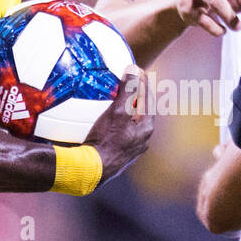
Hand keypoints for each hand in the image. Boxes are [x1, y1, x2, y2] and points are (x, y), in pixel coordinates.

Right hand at [85, 66, 153, 181]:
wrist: (91, 170)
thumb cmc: (106, 140)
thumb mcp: (117, 111)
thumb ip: (128, 90)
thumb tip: (134, 69)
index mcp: (146, 129)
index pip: (149, 101)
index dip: (144, 85)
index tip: (138, 73)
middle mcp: (141, 141)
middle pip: (141, 113)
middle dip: (136, 98)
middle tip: (127, 85)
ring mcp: (130, 150)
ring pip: (130, 125)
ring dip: (125, 112)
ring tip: (114, 101)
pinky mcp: (118, 156)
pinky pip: (119, 134)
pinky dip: (115, 124)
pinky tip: (102, 121)